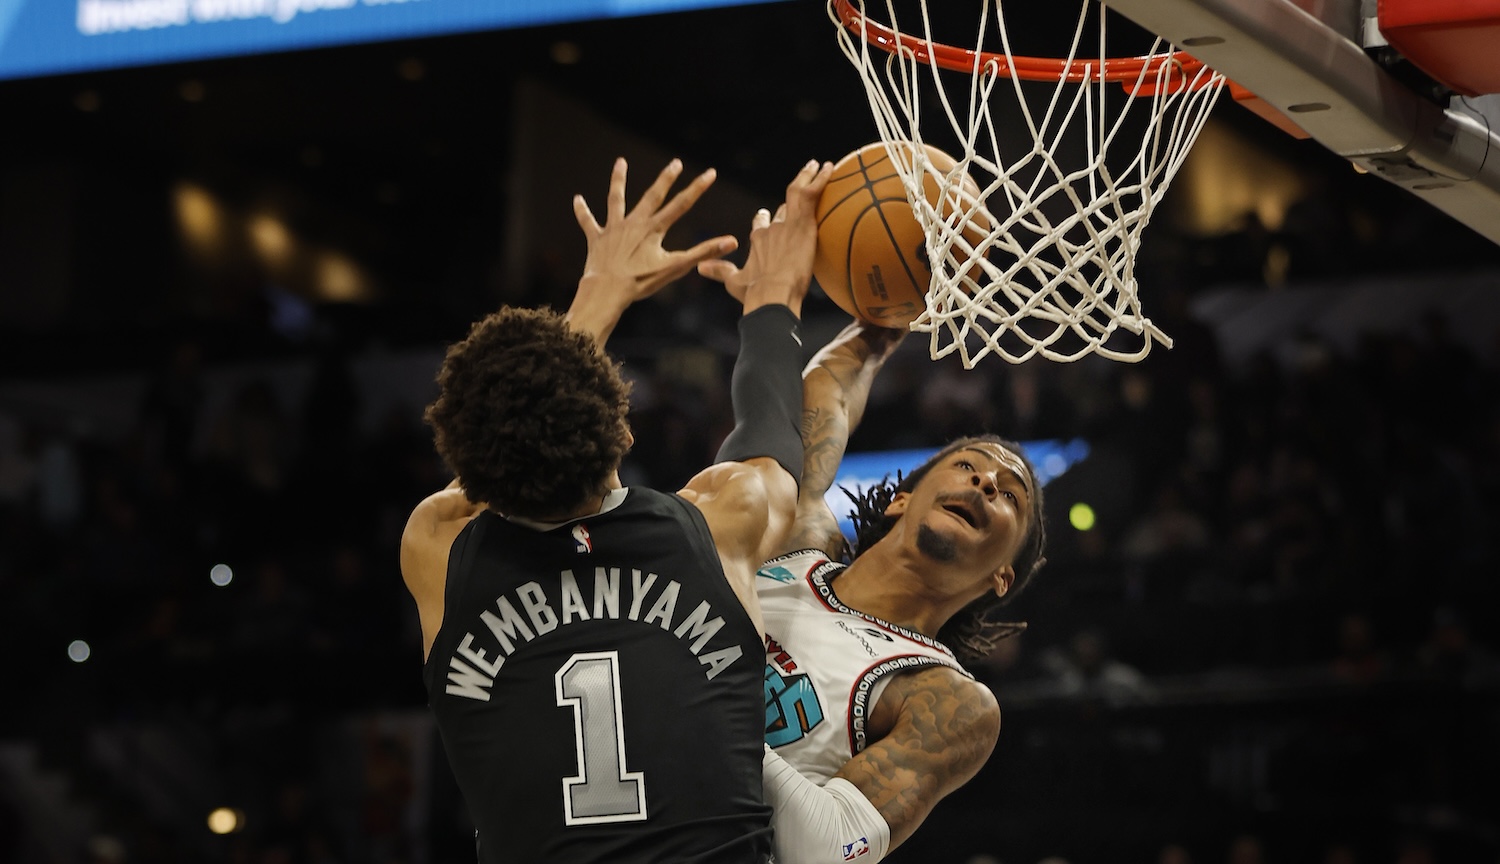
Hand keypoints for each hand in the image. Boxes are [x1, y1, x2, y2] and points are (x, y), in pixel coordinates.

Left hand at [567, 157, 737, 342]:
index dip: (697, 188)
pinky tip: (577, 199)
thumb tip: (731, 242)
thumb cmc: (640, 282)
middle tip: (675, 162)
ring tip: (620, 162)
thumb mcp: (675, 267)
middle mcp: (634, 223)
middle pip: (652, 195)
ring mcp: (614, 229)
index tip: (710, 172)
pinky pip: (588, 222)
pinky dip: (582, 211)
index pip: (681, 204)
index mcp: (654, 229)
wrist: (606, 291)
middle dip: (666, 178)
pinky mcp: (597, 238)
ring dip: (618, 180)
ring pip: (616, 199)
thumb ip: (703, 252)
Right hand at [698, 159, 833, 316]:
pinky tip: (827, 168)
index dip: (764, 221)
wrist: (771, 294)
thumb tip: (699, 267)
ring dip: (806, 178)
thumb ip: (719, 271)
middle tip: (800, 189)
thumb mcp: (734, 282)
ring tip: (815, 165)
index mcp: (756, 241)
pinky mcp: (802, 223)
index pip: (761, 225)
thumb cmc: (754, 293)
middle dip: (789, 204)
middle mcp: (769, 228)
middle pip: (781, 211)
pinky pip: (810, 194)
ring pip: (796, 193)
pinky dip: (819, 179)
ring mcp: (786, 224)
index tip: (765, 215)